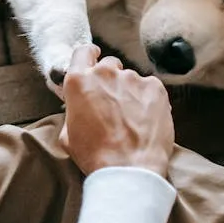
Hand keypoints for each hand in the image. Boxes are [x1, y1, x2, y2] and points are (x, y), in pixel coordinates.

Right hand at [59, 45, 173, 176]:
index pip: (82, 52)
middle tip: (113, 103)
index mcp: (79, 81)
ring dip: (129, 93)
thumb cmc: (96, 156)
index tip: (93, 60)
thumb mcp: (68, 134)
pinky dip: (148, 100)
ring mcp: (132, 78)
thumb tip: (79, 107)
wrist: (129, 170)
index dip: (88, 56)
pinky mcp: (155, 88)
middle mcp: (105, 73)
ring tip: (131, 119)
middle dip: (110, 80)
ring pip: (130, 79)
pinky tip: (145, 120)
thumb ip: (73, 110)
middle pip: (108, 65)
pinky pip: (149, 88)